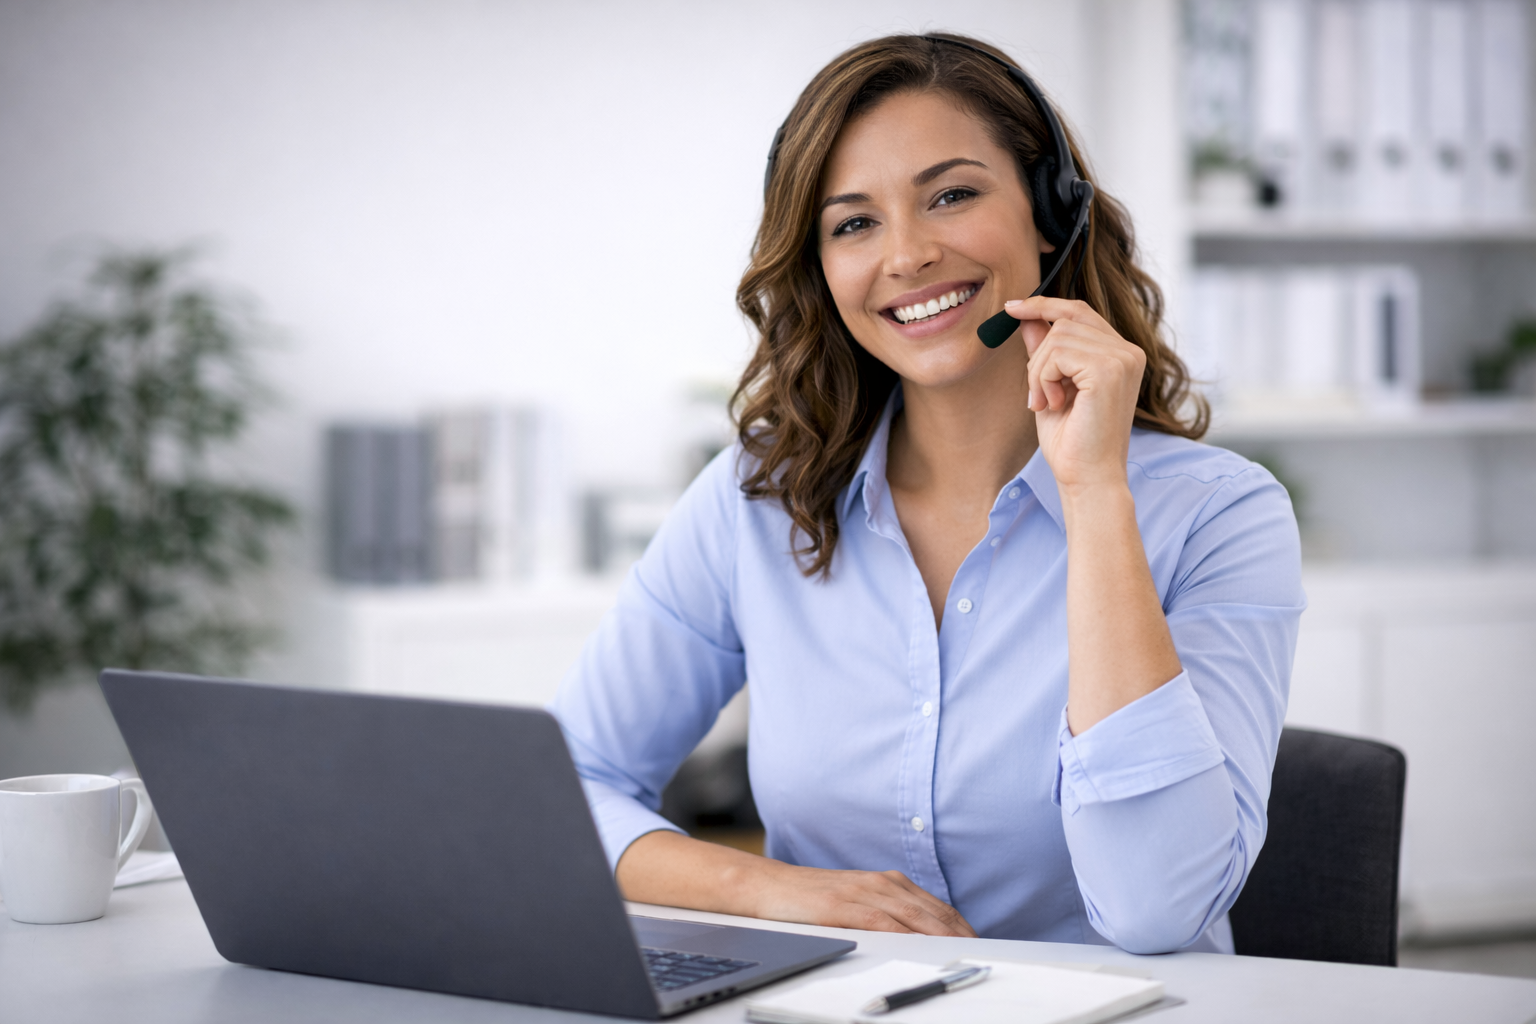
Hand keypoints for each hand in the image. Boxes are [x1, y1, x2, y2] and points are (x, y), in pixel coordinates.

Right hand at [618, 830, 975, 936]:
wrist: (763, 888)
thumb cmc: (808, 902)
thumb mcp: (853, 906)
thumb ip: (884, 916)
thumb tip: (916, 939)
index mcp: (886, 885)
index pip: (934, 907)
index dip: (960, 927)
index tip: (979, 944)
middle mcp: (880, 885)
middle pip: (932, 911)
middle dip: (959, 933)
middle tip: (982, 953)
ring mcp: (861, 893)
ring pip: (913, 915)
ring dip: (941, 934)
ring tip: (964, 952)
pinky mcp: (842, 906)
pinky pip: (881, 921)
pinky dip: (904, 932)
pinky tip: (919, 945)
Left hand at [1005, 296, 1144, 494]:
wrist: (1087, 478)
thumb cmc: (1072, 441)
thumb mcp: (1050, 386)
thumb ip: (1044, 350)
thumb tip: (1027, 317)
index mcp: (1121, 354)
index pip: (1079, 312)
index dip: (1044, 305)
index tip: (1013, 308)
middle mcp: (1128, 351)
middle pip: (1064, 321)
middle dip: (1038, 357)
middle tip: (1036, 395)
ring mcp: (1123, 358)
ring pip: (1056, 336)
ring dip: (1038, 372)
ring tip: (1047, 403)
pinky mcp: (1109, 369)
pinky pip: (1057, 353)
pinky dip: (1043, 379)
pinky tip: (1054, 404)